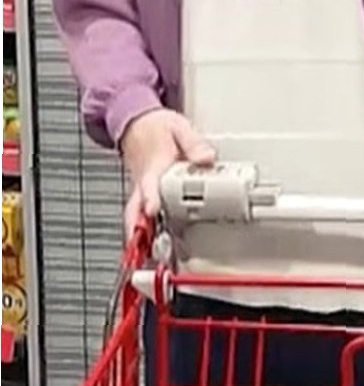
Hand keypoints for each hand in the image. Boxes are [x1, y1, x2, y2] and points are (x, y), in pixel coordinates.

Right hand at [119, 108, 215, 239]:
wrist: (136, 123)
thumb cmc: (157, 127)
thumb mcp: (179, 127)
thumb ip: (193, 143)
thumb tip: (206, 157)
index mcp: (154, 165)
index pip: (151, 184)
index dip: (151, 198)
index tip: (152, 209)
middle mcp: (144, 182)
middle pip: (136, 210)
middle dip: (138, 230)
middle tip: (140, 251)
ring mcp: (141, 191)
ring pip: (135, 218)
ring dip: (139, 238)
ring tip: (143, 262)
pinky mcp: (143, 196)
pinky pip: (140, 217)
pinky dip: (142, 233)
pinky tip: (149, 251)